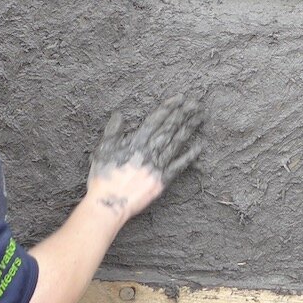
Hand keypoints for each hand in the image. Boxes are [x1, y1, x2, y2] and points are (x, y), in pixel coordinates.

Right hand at [87, 96, 202, 221]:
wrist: (109, 203)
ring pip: (177, 143)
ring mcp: (158, 166)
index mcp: (136, 142)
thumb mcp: (103, 149)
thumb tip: (119, 115)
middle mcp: (149, 151)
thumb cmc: (104, 176)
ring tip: (200, 118)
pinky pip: (179, 165)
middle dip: (183, 114)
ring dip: (189, 129)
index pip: (156, 120)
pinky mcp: (162, 181)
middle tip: (196, 104)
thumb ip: (113, 130)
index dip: (169, 108)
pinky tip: (199, 146)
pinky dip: (190, 155)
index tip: (180, 98)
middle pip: (170, 128)